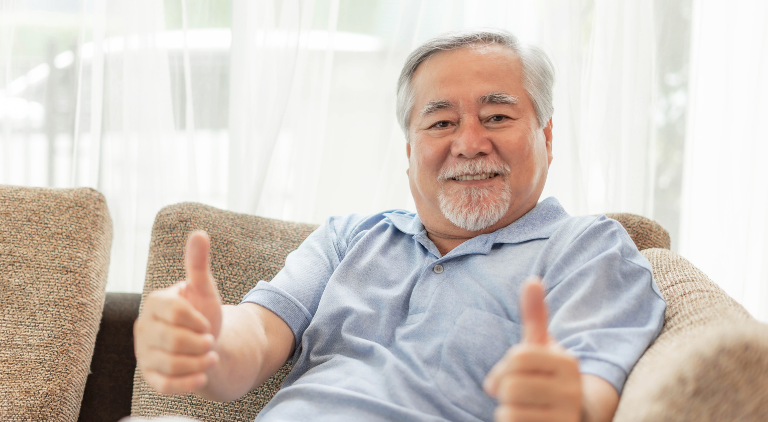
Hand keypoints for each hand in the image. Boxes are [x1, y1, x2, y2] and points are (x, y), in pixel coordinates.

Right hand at [134, 231, 222, 394]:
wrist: (206, 345)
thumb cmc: (203, 314)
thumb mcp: (205, 289)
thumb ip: (198, 264)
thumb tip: (199, 233)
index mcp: (155, 303)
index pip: (173, 310)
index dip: (197, 319)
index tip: (207, 322)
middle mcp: (144, 328)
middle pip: (172, 340)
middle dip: (200, 342)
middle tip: (210, 340)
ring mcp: (144, 354)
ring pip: (170, 364)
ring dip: (199, 362)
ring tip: (211, 356)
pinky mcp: (150, 377)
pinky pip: (165, 385)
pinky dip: (188, 383)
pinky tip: (204, 376)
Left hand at [483, 277, 582, 421]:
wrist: (571, 416)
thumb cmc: (547, 378)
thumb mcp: (542, 348)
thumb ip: (535, 316)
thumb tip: (532, 280)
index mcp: (567, 362)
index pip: (517, 357)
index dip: (505, 367)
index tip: (516, 374)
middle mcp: (572, 392)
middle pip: (511, 386)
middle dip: (506, 392)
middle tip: (520, 396)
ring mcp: (566, 417)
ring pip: (508, 412)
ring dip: (508, 412)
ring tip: (525, 410)